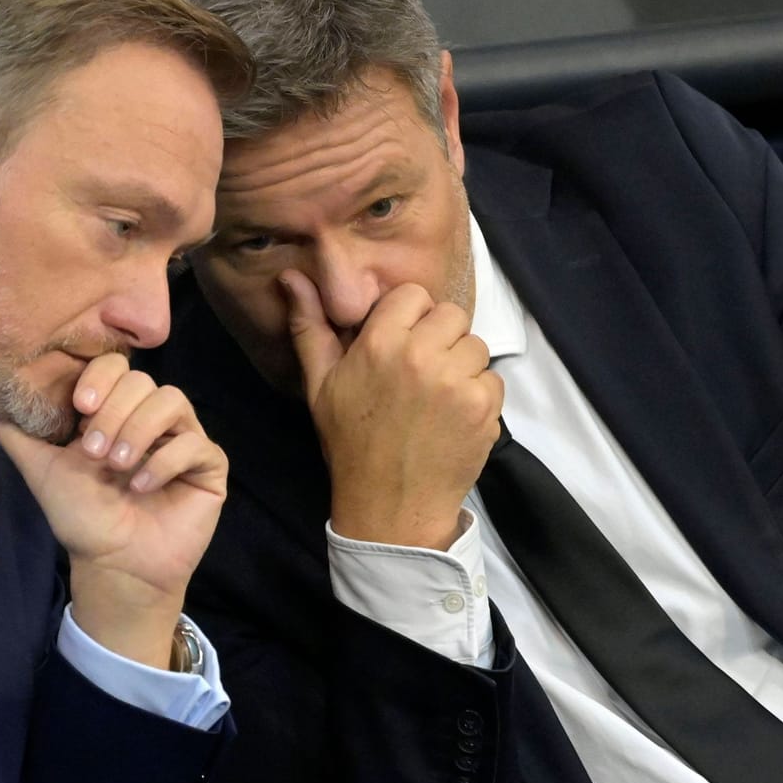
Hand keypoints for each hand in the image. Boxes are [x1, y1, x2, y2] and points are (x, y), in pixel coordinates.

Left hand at [0, 353, 226, 668]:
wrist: (114, 566)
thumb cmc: (83, 518)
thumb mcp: (42, 471)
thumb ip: (18, 435)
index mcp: (115, 412)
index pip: (115, 367)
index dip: (99, 378)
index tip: (80, 406)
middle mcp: (150, 419)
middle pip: (142, 380)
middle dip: (114, 412)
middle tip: (93, 452)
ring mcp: (182, 439)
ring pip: (172, 401)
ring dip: (139, 429)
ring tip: (118, 466)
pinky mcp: (208, 466)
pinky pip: (197, 443)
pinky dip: (166, 460)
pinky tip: (143, 486)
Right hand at [282, 271, 500, 550]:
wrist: (389, 506)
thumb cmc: (350, 443)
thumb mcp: (319, 385)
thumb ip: (309, 327)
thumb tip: (290, 277)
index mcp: (379, 343)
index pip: (414, 295)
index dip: (409, 317)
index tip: (400, 344)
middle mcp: (421, 355)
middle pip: (451, 315)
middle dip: (439, 338)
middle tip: (421, 372)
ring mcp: (456, 381)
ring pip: (475, 346)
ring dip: (461, 366)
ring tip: (436, 398)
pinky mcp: (483, 407)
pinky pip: (492, 379)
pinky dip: (478, 396)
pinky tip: (453, 417)